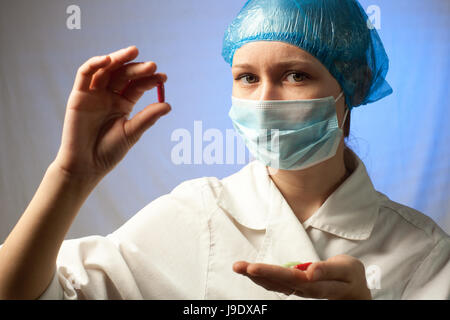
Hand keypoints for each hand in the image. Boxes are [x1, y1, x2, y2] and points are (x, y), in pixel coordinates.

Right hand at [54, 46, 170, 180]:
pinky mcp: (78, 95)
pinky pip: (84, 74)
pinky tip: (108, 60)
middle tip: (153, 66)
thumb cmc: (109, 151)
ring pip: (106, 70)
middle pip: (124, 75)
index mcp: (123, 104)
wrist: (86, 165)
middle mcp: (109, 96)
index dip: (150, 80)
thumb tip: (168, 105)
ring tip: (134, 52)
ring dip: (118, 59)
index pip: (138, 86)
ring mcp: (93, 94)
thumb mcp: (132, 133)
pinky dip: (94, 64)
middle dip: (138, 68)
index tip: (163, 78)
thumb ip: (147, 118)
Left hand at [233, 254, 371, 299]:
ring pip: (274, 284)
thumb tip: (310, 271)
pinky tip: (250, 273)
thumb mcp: (346, 269)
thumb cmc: (351, 276)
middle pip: (277, 282)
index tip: (253, 268)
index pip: (290, 278)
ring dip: (256, 276)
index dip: (271, 273)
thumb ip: (327, 270)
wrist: (356, 290)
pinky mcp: (297, 287)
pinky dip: (263, 278)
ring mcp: (299, 289)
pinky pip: (277, 284)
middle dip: (257, 274)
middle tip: (238, 266)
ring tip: (238, 267)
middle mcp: (304, 289)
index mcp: (316, 284)